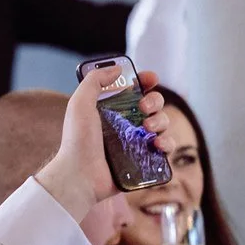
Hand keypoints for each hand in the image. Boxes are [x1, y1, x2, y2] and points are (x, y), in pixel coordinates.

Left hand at [35, 68, 168, 222]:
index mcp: (112, 109)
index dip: (145, 81)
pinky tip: (157, 145)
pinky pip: (166, 148)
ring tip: (148, 128)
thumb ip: (94, 82)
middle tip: (144, 108)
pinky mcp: (146, 160)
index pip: (133, 89)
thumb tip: (115, 68)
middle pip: (154, 104)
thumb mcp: (80, 104)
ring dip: (161, 121)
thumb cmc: (77, 141)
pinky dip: (167, 144)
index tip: (150, 78)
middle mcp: (126, 123)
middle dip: (155, 101)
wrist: (81, 175)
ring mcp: (137, 142)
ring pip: (163, 124)